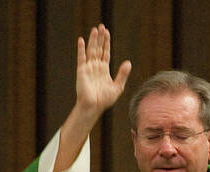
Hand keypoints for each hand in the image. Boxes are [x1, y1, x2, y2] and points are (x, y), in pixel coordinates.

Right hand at [54, 24, 130, 171]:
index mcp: (104, 70)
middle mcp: (96, 67)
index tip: (107, 33)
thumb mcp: (118, 86)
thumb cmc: (105, 100)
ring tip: (95, 29)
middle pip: (98, 49)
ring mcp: (88, 68)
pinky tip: (82, 40)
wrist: (94, 106)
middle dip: (100, 38)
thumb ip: (122, 74)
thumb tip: (128, 62)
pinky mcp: (82, 71)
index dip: (107, 43)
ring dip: (93, 40)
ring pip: (91, 51)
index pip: (106, 53)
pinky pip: (81, 58)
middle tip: (101, 26)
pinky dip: (81, 49)